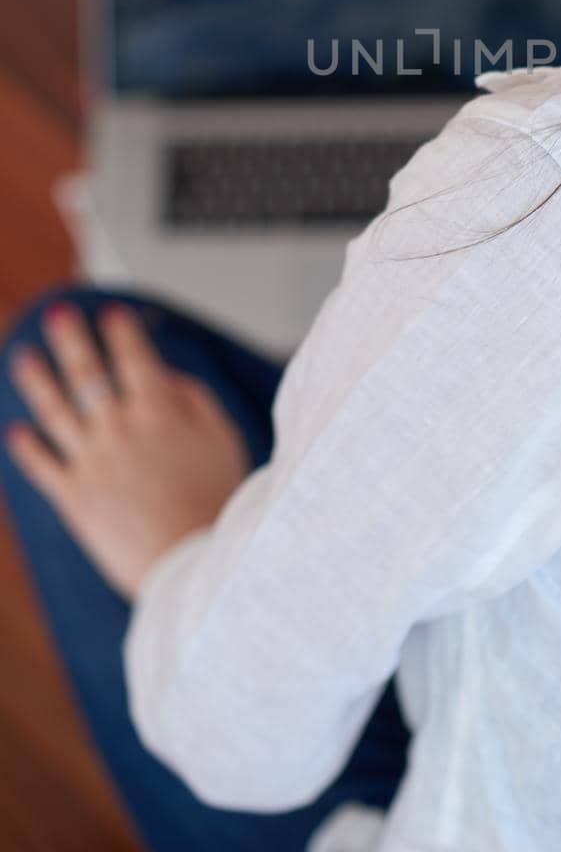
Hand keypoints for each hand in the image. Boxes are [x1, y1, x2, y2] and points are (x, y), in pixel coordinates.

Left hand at [4, 300, 250, 601]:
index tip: (113, 313)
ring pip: (55, 412)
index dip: (122, 332)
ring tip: (24, 356)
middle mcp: (119, 430)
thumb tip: (164, 376)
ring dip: (37, 380)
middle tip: (58, 314)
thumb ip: (194, 399)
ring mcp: (92, 463)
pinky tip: (17, 431)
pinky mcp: (74, 499)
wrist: (193, 563)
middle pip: (87, 374)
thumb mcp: (224, 438)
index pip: (134, 358)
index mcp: (159, 412)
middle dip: (71, 339)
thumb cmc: (217, 501)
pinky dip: (27, 447)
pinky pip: (42, 466)